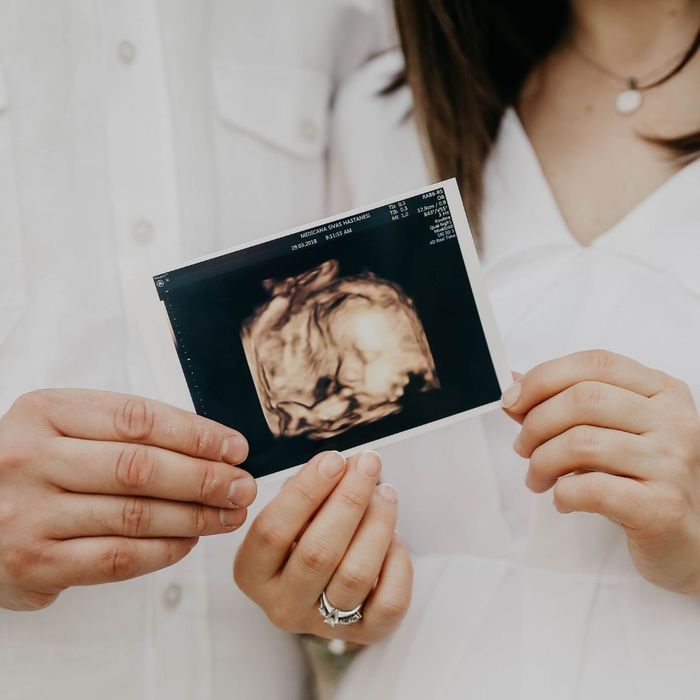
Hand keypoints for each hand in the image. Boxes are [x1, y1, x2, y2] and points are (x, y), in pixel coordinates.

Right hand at [0, 389, 255, 610]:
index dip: (196, 434)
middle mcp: (31, 459)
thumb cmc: (29, 463)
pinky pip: (116, 558)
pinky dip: (162, 550)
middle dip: (204, 478)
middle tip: (242, 485)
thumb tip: (207, 445)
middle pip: (140, 468)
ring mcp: (28, 514)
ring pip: (134, 515)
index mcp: (45, 412)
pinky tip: (189, 541)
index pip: (138, 419)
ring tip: (229, 514)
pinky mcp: (33, 563)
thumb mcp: (60, 425)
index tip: (234, 447)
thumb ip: (121, 429)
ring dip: (194, 517)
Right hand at [234, 450, 411, 643]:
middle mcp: (282, 604)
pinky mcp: (364, 634)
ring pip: (355, 575)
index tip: (333, 460)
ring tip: (385, 492)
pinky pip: (389, 603)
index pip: (272, 530)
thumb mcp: (290, 515)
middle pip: (318, 552)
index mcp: (253, 572)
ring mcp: (322, 624)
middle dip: (349, 499)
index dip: (305, 491)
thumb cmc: (304, 535)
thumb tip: (343, 466)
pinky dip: (397, 564)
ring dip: (377, 524)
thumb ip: (308, 491)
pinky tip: (393, 537)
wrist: (323, 585)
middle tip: (368, 463)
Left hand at [503, 349, 699, 593]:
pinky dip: (563, 493)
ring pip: (582, 443)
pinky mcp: (661, 506)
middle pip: (584, 399)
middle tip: (523, 447)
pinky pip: (592, 489)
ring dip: (542, 461)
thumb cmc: (642, 479)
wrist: (692, 540)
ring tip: (537, 478)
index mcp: (662, 391)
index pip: (595, 363)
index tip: (512, 400)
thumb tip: (512, 382)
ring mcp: (671, 462)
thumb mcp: (610, 431)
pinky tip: (563, 500)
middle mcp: (673, 420)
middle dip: (536, 422)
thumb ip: (564, 404)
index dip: (544, 377)